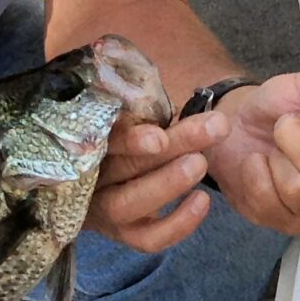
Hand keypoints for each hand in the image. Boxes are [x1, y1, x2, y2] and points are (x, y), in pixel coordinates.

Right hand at [87, 104, 227, 253]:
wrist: (110, 178)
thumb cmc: (127, 135)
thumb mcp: (126, 113)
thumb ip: (133, 100)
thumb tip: (135, 61)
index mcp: (84, 142)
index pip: (100, 140)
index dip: (128, 142)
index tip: (158, 137)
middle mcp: (88, 179)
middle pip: (123, 167)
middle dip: (173, 146)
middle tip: (215, 126)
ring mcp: (103, 211)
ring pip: (129, 204)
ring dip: (168, 184)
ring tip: (202, 163)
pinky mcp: (124, 234)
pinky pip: (148, 239)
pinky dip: (177, 224)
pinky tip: (203, 200)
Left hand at [204, 71, 299, 235]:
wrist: (240, 122)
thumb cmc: (284, 106)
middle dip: (297, 145)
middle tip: (285, 125)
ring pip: (298, 192)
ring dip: (277, 159)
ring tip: (274, 145)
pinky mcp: (288, 224)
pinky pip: (269, 203)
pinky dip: (256, 174)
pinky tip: (257, 163)